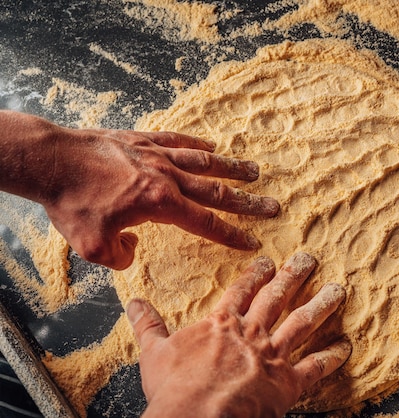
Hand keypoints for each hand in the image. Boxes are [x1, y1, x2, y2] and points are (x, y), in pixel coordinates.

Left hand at [0, 111, 278, 268]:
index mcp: (161, 204)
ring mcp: (156, 155)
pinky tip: (211, 145)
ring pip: (203, 162)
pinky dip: (196, 144)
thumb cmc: (71, 202)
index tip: (253, 240)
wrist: (51, 160)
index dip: (232, 235)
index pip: (207, 223)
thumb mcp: (93, 245)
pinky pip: (177, 140)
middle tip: (272, 205)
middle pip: (217, 191)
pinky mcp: (142, 140)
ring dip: (230, 168)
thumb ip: (120, 256)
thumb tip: (132, 250)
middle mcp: (167, 178)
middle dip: (247, 202)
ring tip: (253, 170)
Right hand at [127, 252, 350, 417]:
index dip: (256, 274)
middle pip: (277, 297)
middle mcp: (251, 333)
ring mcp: (272, 355)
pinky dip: (332, 356)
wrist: (196, 417)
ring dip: (320, 304)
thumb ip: (148, 324)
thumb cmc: (174, 388)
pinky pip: (315, 367)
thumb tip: (133, 302)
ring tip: (337, 289)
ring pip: (302, 323)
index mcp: (222, 323)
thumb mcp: (154, 352)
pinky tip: (346, 346)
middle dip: (293, 276)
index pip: (242, 290)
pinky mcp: (287, 382)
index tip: (268, 260)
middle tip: (308, 259)